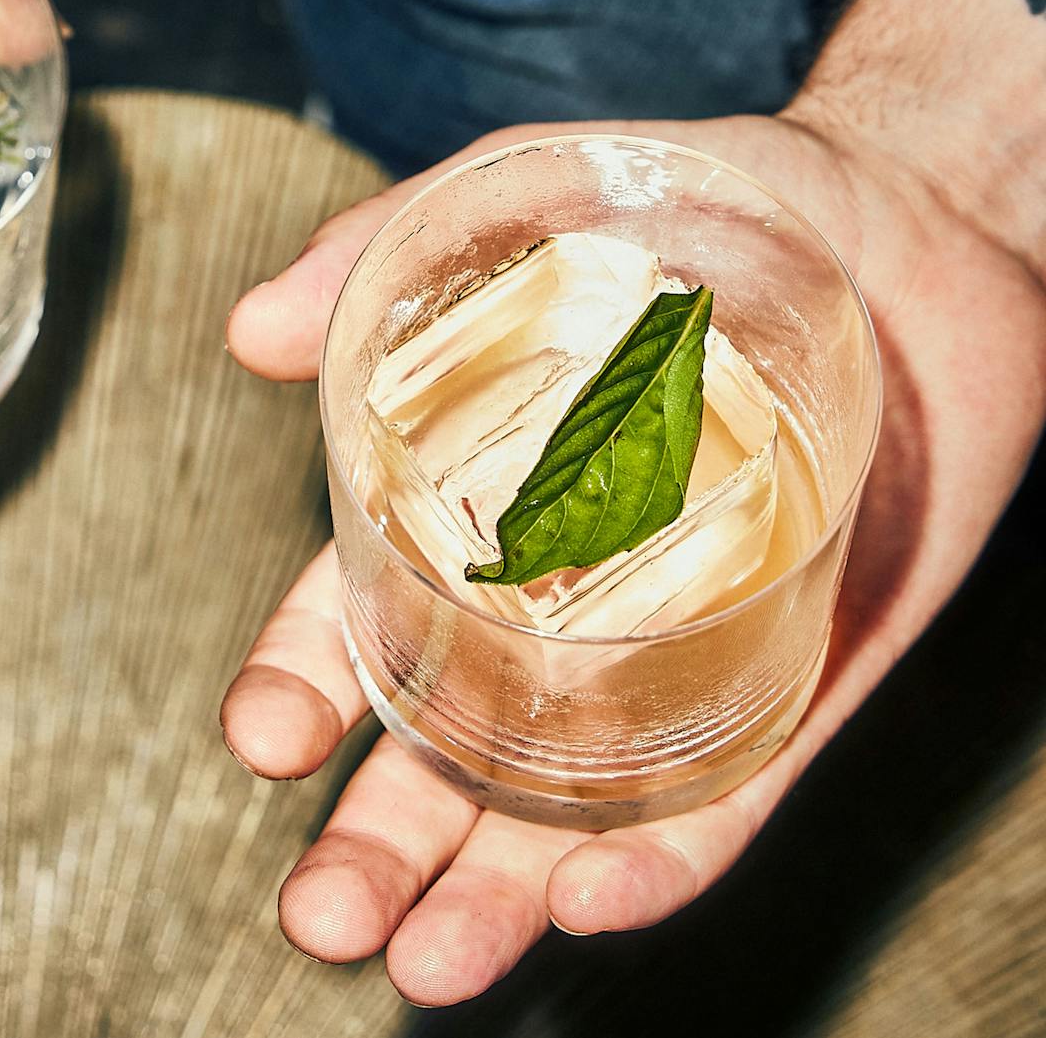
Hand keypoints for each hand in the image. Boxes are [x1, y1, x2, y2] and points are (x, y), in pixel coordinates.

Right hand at [219, 106, 1045, 1004]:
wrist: (908, 216)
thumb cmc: (692, 203)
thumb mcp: (512, 199)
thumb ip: (380, 255)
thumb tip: (249, 333)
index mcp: (465, 514)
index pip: (356, 628)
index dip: (302, 690)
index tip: (263, 736)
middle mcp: (552, 606)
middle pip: (440, 755)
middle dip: (373, 844)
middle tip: (318, 915)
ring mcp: (666, 653)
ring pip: (558, 808)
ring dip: (488, 892)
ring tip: (423, 960)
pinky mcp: (789, 682)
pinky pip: (717, 799)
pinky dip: (656, 863)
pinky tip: (591, 900)